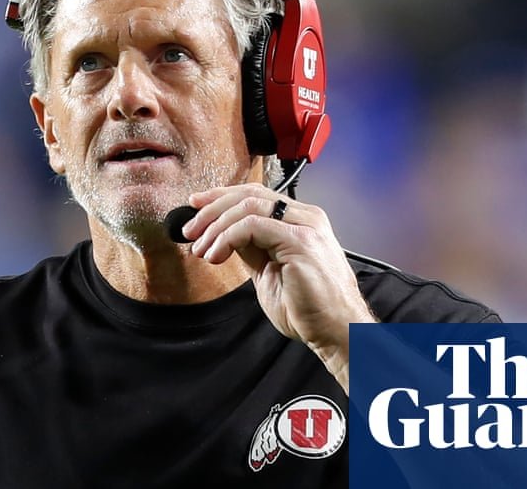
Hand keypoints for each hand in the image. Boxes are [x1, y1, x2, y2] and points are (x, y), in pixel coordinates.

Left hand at [183, 184, 375, 390]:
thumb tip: (225, 236)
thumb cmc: (310, 309)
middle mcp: (306, 218)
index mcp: (301, 221)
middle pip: (249, 194)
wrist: (337, 331)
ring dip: (215, 226)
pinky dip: (227, 238)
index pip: (256, 196)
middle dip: (212, 209)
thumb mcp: (270, 271)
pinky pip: (252, 226)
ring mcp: (305, 227)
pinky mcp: (300, 242)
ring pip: (247, 206)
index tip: (196, 208)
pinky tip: (217, 255)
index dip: (221, 198)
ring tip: (201, 249)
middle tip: (190, 229)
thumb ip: (252, 249)